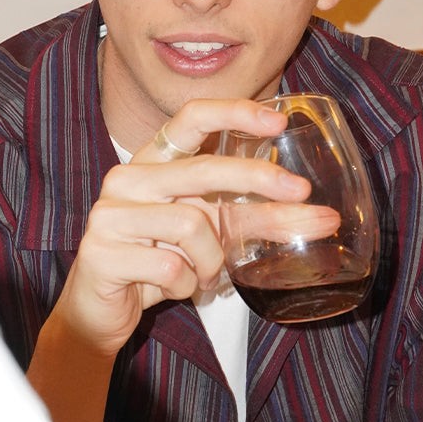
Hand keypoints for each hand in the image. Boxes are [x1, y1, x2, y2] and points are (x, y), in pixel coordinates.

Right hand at [51, 99, 311, 357]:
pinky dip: (185, 285)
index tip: (278, 121)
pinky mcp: (101, 251)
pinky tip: (173, 288)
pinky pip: (170, 267)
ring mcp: (110, 213)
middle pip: (203, 168)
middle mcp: (128, 178)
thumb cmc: (160, 261)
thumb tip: (322, 217)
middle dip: (257, 179)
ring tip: (203, 276)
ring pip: (190, 225)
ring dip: (211, 260)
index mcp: (152, 161)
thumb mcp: (212, 233)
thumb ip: (256, 218)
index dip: (234, 112)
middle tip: (301, 193)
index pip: (191, 117)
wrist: (101, 309)